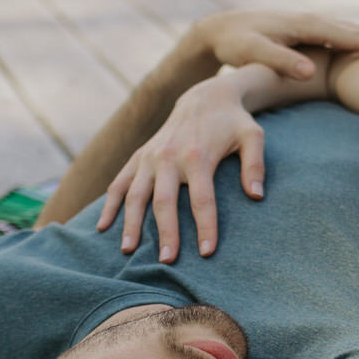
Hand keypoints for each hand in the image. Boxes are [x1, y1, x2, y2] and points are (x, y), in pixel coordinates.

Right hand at [97, 66, 271, 259]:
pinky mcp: (139, 156)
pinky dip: (109, 204)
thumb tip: (256, 196)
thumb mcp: (253, 136)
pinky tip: (102, 227)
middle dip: (166, 233)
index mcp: (198, 155)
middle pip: (164, 201)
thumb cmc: (233, 122)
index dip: (205, 227)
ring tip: (128, 250)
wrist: (204, 97)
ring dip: (131, 223)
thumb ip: (255, 165)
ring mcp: (150, 157)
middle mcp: (169, 157)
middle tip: (167, 262)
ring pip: (135, 194)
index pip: (202, 199)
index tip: (206, 253)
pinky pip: (119, 182)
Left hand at [189, 10, 358, 80]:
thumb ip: (282, 62)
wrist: (220, 28)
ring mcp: (312, 25)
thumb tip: (311, 72)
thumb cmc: (237, 44)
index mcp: (308, 25)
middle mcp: (315, 21)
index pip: (352, 36)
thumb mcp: (256, 53)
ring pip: (352, 32)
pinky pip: (342, 36)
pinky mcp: (308, 32)